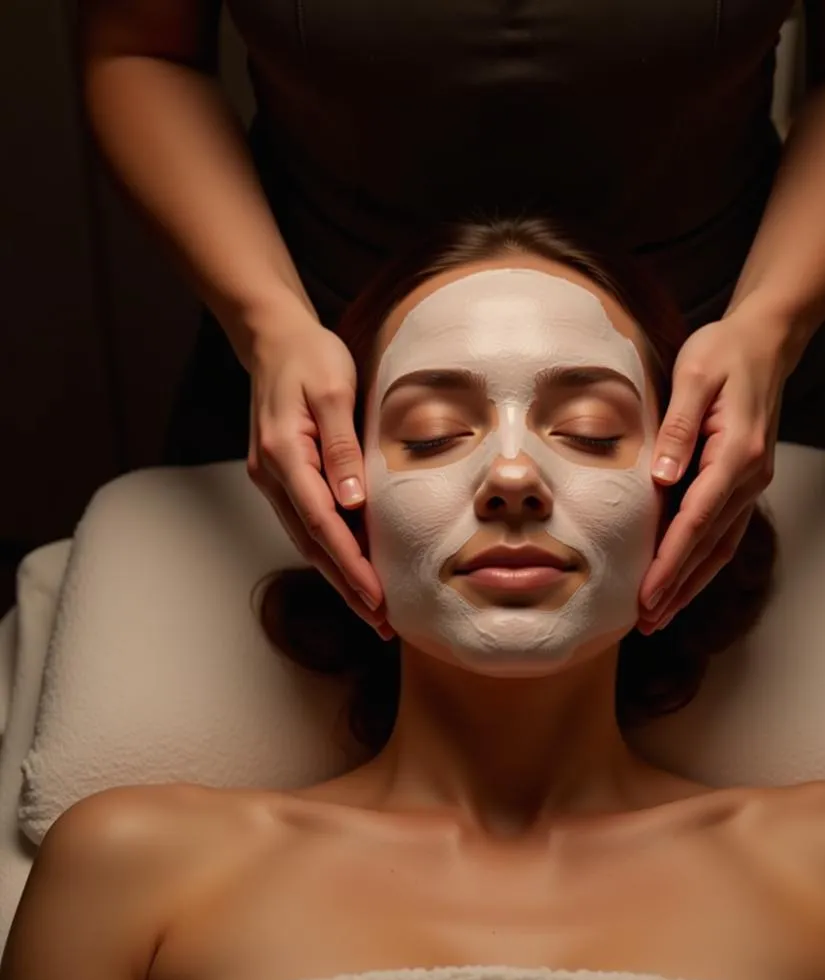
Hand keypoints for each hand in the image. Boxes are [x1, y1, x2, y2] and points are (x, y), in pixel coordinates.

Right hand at [246, 318, 391, 638]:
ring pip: (308, 540)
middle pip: (313, 544)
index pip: (322, 524)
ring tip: (372, 610)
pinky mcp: (282, 476)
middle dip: (347, 587)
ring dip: (339, 576)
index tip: (377, 598)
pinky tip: (354, 568)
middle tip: (381, 623)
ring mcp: (273, 478)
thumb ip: (342, 448)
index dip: (351, 565)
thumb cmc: (311, 358)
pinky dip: (331, 550)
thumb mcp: (334, 392)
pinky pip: (308, 523)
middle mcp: (272, 475)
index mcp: (284, 456)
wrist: (274, 339)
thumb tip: (354, 504)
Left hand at [637, 310, 788, 633]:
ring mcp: (750, 482)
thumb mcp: (695, 376)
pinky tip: (682, 578)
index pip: (696, 522)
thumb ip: (678, 427)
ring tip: (660, 614)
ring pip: (720, 546)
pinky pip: (723, 531)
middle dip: (677, 587)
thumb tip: (661, 478)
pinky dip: (702, 561)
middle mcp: (748, 477)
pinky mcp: (744, 480)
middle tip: (646, 621)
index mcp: (735, 454)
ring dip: (690, 582)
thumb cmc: (724, 352)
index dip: (670, 563)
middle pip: (709, 546)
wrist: (766, 340)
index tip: (646, 595)